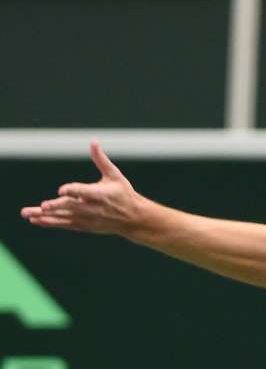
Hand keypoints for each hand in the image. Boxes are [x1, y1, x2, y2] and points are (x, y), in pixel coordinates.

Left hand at [20, 142, 145, 235]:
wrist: (133, 218)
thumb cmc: (124, 194)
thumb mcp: (115, 176)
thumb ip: (101, 160)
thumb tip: (93, 142)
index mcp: (101, 194)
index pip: (84, 192)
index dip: (73, 190)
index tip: (61, 190)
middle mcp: (93, 208)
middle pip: (71, 207)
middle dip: (56, 206)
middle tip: (43, 206)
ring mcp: (88, 218)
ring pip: (64, 217)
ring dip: (45, 216)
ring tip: (28, 214)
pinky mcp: (84, 226)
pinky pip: (64, 224)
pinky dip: (50, 223)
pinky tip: (35, 220)